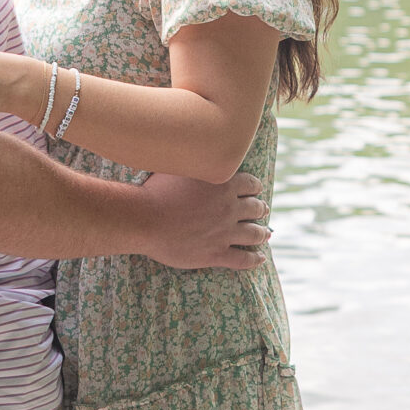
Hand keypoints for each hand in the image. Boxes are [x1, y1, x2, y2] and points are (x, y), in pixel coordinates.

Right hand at [137, 171, 269, 270]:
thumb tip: (199, 149)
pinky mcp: (216, 254)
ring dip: (261, 232)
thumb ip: (196, 160)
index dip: (254, 187)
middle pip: (255, 208)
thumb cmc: (156, 190)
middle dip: (260, 208)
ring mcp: (224, 233)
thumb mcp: (179, 164)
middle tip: (261, 210)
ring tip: (265, 233)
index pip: (251, 184)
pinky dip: (254, 259)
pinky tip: (259, 259)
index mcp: (224, 184)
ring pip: (253, 233)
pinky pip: (243, 259)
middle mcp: (229, 208)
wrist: (143, 220)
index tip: (253, 190)